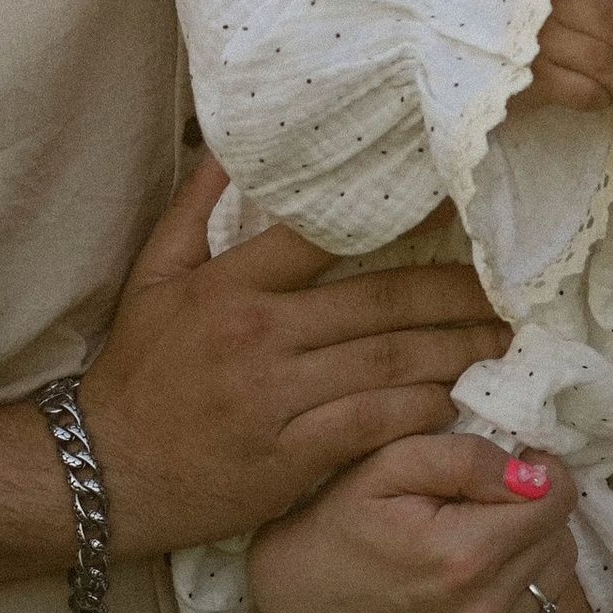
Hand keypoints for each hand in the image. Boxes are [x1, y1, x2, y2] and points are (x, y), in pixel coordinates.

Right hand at [82, 157, 509, 559]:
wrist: (105, 472)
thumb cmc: (137, 369)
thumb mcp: (155, 275)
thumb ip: (197, 204)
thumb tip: (234, 140)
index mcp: (230, 285)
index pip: (326, 235)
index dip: (399, 216)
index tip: (455, 205)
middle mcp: (260, 336)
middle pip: (380, 303)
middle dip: (454, 293)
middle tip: (506, 286)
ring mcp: (278, 399)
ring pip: (390, 364)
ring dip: (454, 350)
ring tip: (499, 339)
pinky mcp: (293, 457)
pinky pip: (375, 424)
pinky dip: (421, 410)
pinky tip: (453, 398)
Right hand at [247, 431, 578, 612]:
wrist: (298, 600)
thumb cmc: (340, 518)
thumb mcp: (388, 463)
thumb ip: (467, 458)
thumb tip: (536, 474)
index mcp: (464, 556)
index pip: (557, 499)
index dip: (539, 471)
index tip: (508, 467)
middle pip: (561, 538)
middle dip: (534, 510)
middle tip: (484, 502)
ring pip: (555, 578)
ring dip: (531, 551)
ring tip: (480, 539)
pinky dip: (518, 591)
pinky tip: (474, 580)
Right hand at [506, 0, 612, 116]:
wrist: (461, 50)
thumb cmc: (516, 27)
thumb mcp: (553, 1)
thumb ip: (592, 5)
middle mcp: (549, 6)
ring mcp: (536, 41)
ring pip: (602, 62)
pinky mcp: (528, 77)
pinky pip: (580, 90)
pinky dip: (601, 99)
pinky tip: (603, 103)